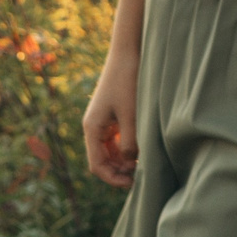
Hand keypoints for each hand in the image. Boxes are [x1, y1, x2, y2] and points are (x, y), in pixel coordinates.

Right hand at [82, 57, 140, 185]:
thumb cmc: (128, 81)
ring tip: (143, 163)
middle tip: (141, 175)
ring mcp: (103, 121)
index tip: (134, 183)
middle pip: (103, 161)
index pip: (97, 166)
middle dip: (119, 171)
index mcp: (92, 128)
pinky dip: (127, 147)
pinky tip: (142, 148)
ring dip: (124, 160)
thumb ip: (129, 142)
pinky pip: (116, 139)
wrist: (129, 52)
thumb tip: (129, 163)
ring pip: (110, 151)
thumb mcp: (131, 115)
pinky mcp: (112, 114)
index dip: (114, 178)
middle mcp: (94, 127)